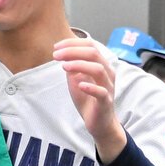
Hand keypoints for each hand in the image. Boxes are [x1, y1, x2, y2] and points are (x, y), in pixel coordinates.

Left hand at [53, 36, 125, 155]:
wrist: (99, 122)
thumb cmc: (88, 99)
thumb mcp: (76, 79)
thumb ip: (72, 66)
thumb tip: (63, 54)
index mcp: (101, 65)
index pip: (90, 46)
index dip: (72, 43)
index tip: (56, 47)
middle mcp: (107, 73)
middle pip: (94, 53)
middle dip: (72, 51)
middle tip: (56, 55)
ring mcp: (108, 87)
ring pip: (98, 69)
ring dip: (79, 65)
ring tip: (64, 67)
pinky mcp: (106, 101)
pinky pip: (101, 92)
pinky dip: (90, 87)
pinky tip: (79, 85)